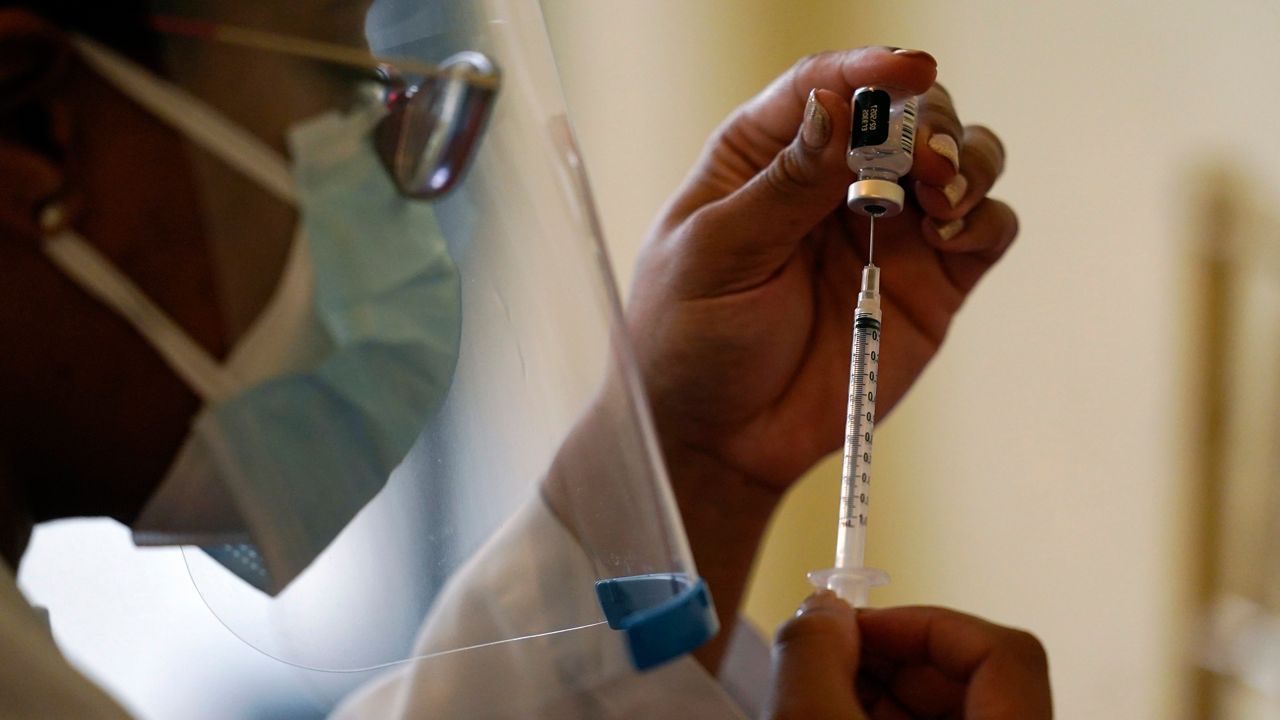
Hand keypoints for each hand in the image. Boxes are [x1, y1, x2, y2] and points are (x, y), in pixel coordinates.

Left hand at [628, 47, 1014, 490]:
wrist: (720, 439)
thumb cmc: (690, 340)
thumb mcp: (717, 255)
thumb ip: (783, 185)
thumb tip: (835, 106)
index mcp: (766, 158)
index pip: (824, 87)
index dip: (868, 69)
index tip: (908, 70)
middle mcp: (834, 182)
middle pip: (907, 113)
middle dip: (926, 122)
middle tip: (922, 164)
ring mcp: (888, 231)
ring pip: (959, 159)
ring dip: (967, 159)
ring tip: (940, 198)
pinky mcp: (929, 283)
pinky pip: (985, 229)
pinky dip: (985, 217)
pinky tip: (950, 235)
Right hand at [766, 592, 1051, 718]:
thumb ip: (815, 654)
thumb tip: (822, 608)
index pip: (1004, 651)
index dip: (924, 623)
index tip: (860, 624)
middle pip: (970, 677)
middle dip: (892, 656)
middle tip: (829, 656)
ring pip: (947, 711)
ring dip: (880, 691)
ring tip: (822, 697)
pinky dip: (882, 719)